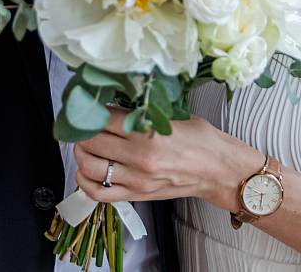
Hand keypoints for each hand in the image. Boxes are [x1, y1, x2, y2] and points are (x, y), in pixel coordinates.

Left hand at [72, 108, 258, 211]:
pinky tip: (85, 171)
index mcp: (150, 133)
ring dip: (80, 153)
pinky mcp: (138, 195)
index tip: (89, 105)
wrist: (220, 170)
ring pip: (90, 167)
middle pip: (92, 141)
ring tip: (83, 144)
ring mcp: (137, 179)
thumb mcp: (174, 116)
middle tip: (82, 123)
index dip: (91, 110)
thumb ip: (144, 113)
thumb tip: (116, 105)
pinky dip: (85, 182)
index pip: (104, 118)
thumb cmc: (203, 141)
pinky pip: (100, 193)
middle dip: (81, 130)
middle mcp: (140, 158)